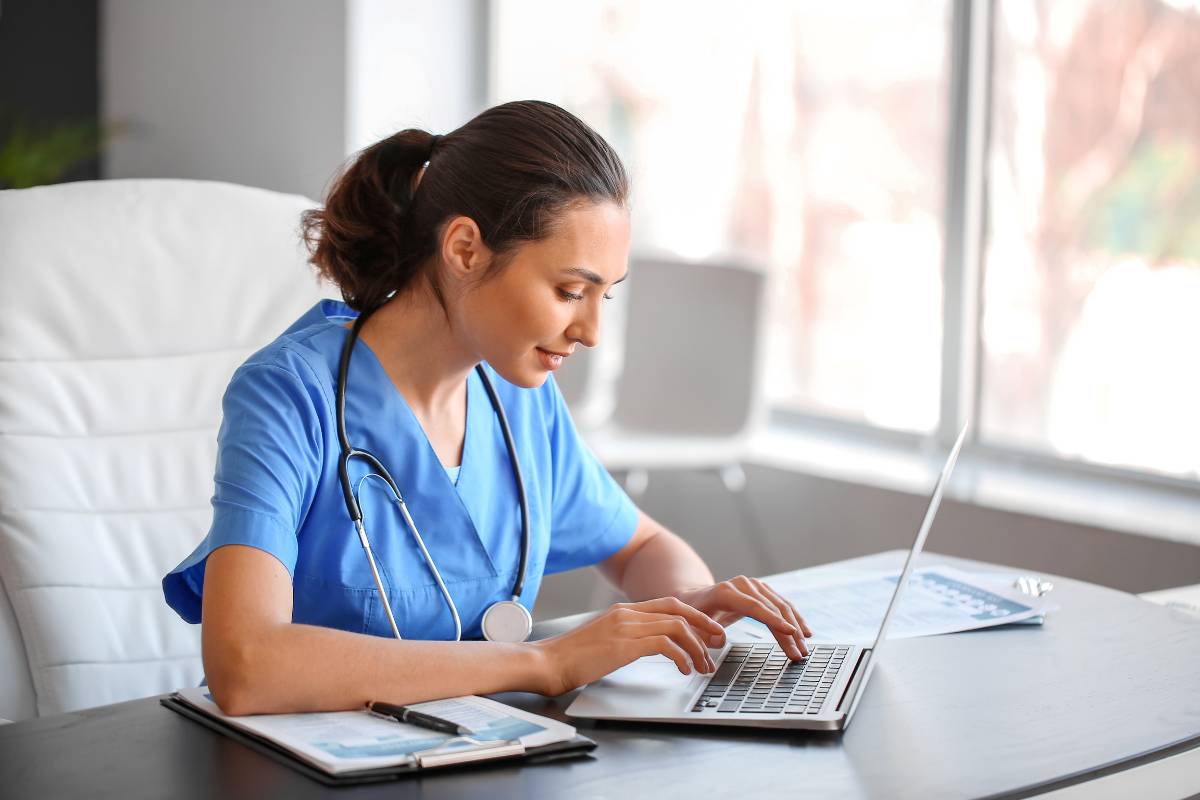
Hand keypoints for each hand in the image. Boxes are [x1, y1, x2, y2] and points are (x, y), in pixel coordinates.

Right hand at [532, 597, 724, 695]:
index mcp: (624, 611)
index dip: (694, 616)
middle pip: (678, 610)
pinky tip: (685, 669)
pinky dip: (681, 656)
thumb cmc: (571, 658)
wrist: (547, 663)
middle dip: (704, 625)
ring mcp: (625, 626)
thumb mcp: (604, 641)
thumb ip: (626, 637)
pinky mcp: (624, 644)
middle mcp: (627, 614)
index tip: (708, 630)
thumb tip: (649, 646)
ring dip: (696, 647)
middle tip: (719, 642)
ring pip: (676, 627)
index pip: (669, 604)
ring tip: (704, 665)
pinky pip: (665, 644)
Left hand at [674, 575, 812, 659]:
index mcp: (726, 592)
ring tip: (804, 648)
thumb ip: (703, 634)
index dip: (774, 620)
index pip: (755, 607)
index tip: (791, 633)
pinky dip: (793, 619)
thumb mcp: (693, 625)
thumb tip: (719, 638)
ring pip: (781, 606)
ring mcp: (754, 585)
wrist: (694, 597)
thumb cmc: (693, 614)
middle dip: (788, 632)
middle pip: (772, 609)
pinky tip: (803, 632)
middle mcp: (743, 585)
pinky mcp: (761, 590)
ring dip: (795, 627)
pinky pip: (781, 605)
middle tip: (799, 654)